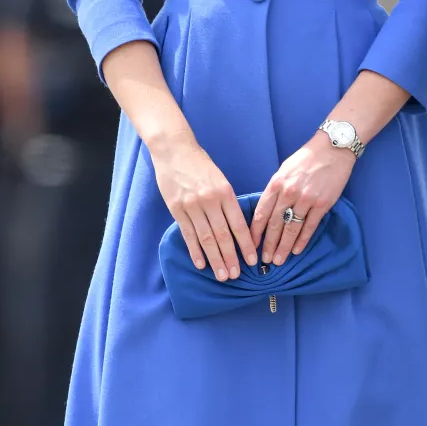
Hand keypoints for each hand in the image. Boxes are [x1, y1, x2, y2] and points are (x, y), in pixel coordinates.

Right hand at [149, 131, 253, 280]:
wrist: (174, 150)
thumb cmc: (201, 165)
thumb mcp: (220, 179)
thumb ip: (227, 201)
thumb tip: (237, 226)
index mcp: (225, 192)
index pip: (238, 224)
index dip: (245, 244)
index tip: (252, 261)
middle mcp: (210, 201)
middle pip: (223, 235)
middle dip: (230, 257)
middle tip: (235, 276)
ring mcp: (192, 206)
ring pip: (206, 238)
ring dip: (214, 259)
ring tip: (221, 275)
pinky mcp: (176, 209)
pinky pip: (188, 234)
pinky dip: (195, 251)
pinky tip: (201, 264)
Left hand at [252, 132, 354, 266]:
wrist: (333, 148)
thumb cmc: (307, 158)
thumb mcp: (284, 170)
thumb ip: (275, 189)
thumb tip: (268, 209)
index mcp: (276, 184)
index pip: (261, 213)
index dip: (255, 232)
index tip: (250, 245)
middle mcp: (289, 193)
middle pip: (275, 225)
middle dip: (268, 245)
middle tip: (264, 261)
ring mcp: (306, 199)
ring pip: (291, 229)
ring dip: (284, 247)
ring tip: (278, 261)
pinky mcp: (322, 204)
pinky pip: (310, 226)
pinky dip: (302, 240)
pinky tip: (297, 250)